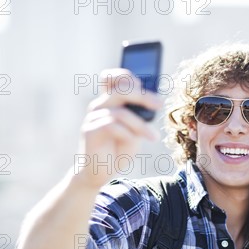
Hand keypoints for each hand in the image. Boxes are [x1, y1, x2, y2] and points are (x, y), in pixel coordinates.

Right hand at [75, 69, 162, 187]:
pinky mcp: (89, 131)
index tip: (147, 89)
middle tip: (159, 105)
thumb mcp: (135, 131)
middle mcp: (99, 105)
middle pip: (120, 89)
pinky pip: (112, 125)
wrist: (100, 172)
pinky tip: (132, 142)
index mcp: (109, 102)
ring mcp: (93, 117)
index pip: (113, 77)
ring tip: (152, 136)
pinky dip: (127, 133)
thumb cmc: (117, 150)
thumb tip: (152, 103)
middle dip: (143, 95)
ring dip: (139, 124)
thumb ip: (139, 116)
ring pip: (120, 111)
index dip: (127, 76)